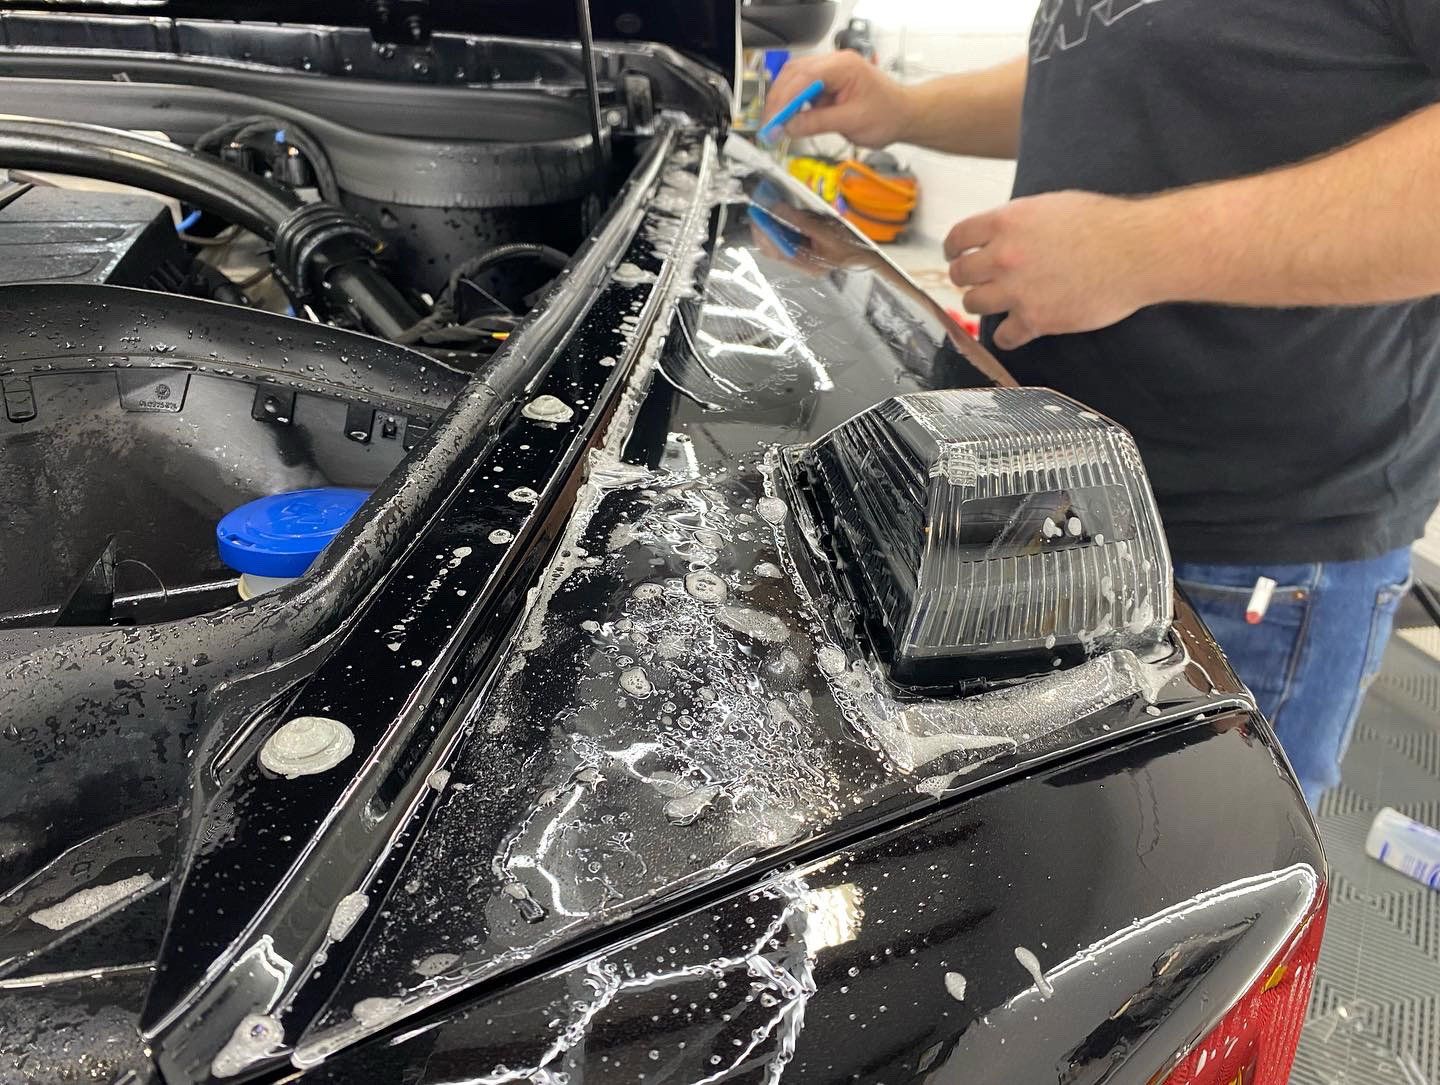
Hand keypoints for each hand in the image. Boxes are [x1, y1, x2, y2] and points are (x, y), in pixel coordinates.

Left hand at [748, 199, 881, 274]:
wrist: (866, 253)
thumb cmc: (850, 244)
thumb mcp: (824, 228)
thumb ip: (798, 219)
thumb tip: (776, 208)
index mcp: (805, 263)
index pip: (774, 249)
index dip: (762, 230)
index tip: (756, 212)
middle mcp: (800, 263)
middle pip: (771, 247)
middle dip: (762, 227)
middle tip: (757, 208)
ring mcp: (801, 258)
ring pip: (776, 242)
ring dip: (771, 225)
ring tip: (770, 209)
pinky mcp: (803, 250)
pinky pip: (786, 239)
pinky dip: (781, 226)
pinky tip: (782, 214)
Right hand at [762, 52, 913, 147]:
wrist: (904, 115)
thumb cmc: (888, 114)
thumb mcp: (852, 122)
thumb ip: (818, 123)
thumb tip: (790, 126)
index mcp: (843, 66)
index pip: (804, 77)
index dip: (785, 100)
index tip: (774, 121)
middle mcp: (834, 63)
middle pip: (794, 74)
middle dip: (779, 100)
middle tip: (770, 125)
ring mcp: (830, 71)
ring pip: (795, 80)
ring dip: (784, 102)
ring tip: (777, 125)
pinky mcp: (828, 83)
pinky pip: (803, 89)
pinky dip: (794, 104)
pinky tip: (790, 120)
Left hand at [944, 191, 1164, 349]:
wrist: (1137, 251)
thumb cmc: (1105, 224)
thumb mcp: (1051, 206)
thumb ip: (1018, 222)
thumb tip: (1000, 233)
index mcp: (1006, 222)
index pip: (957, 238)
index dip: (954, 249)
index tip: (956, 255)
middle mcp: (1003, 257)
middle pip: (960, 275)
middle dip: (967, 278)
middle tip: (979, 280)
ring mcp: (1017, 291)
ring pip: (974, 304)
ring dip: (984, 303)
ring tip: (1000, 301)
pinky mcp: (1035, 320)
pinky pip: (1003, 337)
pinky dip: (1008, 335)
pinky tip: (1016, 329)